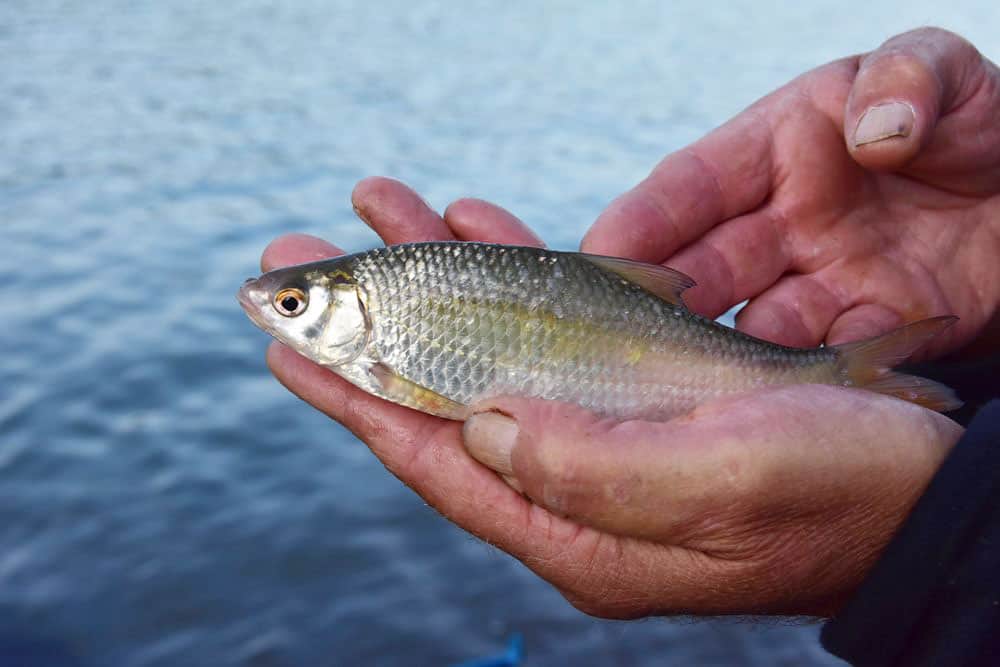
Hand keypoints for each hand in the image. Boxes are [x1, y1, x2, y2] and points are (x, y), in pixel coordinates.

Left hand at [261, 180, 960, 617]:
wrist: (923, 487)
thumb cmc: (842, 493)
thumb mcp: (721, 483)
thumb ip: (591, 465)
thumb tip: (482, 425)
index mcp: (579, 528)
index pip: (435, 457)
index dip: (353, 397)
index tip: (284, 344)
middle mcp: (574, 486)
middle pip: (443, 395)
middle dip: (372, 322)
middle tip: (297, 254)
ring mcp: (602, 440)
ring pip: (492, 351)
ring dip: (438, 277)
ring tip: (386, 211)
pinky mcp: (637, 399)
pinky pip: (552, 333)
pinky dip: (515, 278)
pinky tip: (482, 234)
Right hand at [583, 27, 999, 356]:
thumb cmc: (985, 119)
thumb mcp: (947, 72)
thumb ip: (909, 75)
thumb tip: (873, 134)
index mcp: (778, 148)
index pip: (688, 188)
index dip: (638, 223)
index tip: (594, 255)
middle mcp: (783, 221)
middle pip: (703, 271)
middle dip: (660, 308)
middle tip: (625, 344)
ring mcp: (819, 280)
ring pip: (750, 329)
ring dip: (723, 361)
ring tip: (699, 389)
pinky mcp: (864, 329)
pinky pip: (822, 363)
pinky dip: (801, 387)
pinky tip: (781, 405)